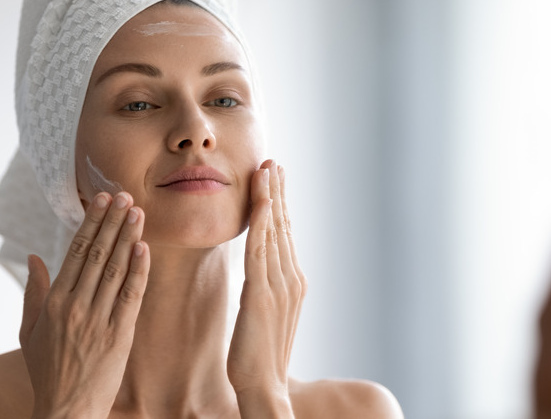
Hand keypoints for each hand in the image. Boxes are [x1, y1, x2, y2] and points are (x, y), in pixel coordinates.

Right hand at [19, 192, 148, 418]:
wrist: (66, 410)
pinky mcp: (120, 334)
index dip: (91, 223)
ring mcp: (98, 319)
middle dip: (112, 221)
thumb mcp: (28, 332)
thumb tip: (34, 257)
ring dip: (128, 237)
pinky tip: (144, 247)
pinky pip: (131, 295)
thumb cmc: (47, 371)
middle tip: (124, 195)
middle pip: (98, 254)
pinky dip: (138, 270)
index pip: (75, 252)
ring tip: (137, 212)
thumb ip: (33, 292)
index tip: (102, 200)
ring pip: (116, 269)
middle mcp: (76, 306)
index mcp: (54, 302)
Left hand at [227, 160, 306, 417]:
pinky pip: (260, 248)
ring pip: (273, 231)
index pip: (283, 235)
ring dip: (270, 197)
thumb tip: (261, 275)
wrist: (263, 387)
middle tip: (274, 162)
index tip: (274, 180)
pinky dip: (261, 220)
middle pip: (282, 226)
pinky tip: (259, 199)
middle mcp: (290, 278)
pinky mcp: (261, 293)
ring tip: (266, 168)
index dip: (279, 206)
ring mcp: (279, 285)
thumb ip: (266, 291)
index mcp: (291, 283)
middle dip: (278, 193)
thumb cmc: (259, 357)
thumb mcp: (265, 316)